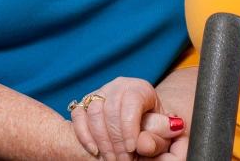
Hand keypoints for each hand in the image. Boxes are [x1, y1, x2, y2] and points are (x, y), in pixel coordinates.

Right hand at [69, 78, 185, 160]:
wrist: (137, 125)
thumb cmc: (150, 128)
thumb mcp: (160, 131)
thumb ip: (158, 134)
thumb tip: (152, 140)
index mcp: (140, 88)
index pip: (132, 102)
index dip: (130, 127)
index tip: (132, 149)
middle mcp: (119, 86)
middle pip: (112, 109)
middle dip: (116, 140)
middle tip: (123, 160)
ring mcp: (101, 93)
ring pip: (94, 112)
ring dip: (102, 141)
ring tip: (111, 159)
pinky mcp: (85, 103)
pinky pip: (79, 116)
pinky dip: (84, 134)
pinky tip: (95, 150)